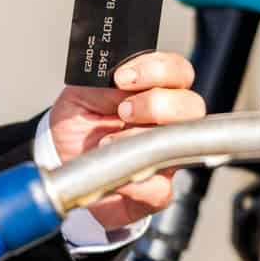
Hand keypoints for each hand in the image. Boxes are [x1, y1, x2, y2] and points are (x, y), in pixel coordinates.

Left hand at [48, 51, 205, 229]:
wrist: (67, 167)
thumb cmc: (79, 128)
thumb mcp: (79, 96)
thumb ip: (98, 82)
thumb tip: (114, 78)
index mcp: (154, 91)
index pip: (177, 71)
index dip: (157, 70)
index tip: (123, 78)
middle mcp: (168, 122)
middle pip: (192, 104)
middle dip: (156, 104)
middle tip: (123, 111)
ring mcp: (167, 156)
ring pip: (183, 141)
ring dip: (143, 138)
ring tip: (109, 142)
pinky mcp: (158, 190)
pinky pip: (160, 188)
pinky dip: (133, 182)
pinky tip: (115, 174)